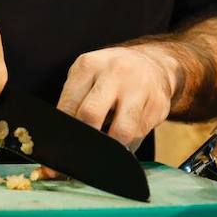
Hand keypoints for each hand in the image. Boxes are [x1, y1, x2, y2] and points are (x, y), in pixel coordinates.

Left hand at [57, 45, 176, 149]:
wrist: (151, 63)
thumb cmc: (110, 75)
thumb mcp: (87, 78)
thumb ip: (73, 105)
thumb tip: (58, 145)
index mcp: (89, 65)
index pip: (69, 106)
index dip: (62, 134)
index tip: (58, 154)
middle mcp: (115, 72)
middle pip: (91, 115)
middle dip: (84, 140)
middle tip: (82, 152)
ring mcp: (140, 88)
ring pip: (121, 132)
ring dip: (111, 147)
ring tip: (106, 147)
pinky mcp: (158, 104)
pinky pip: (139, 135)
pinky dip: (128, 144)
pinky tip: (124, 138)